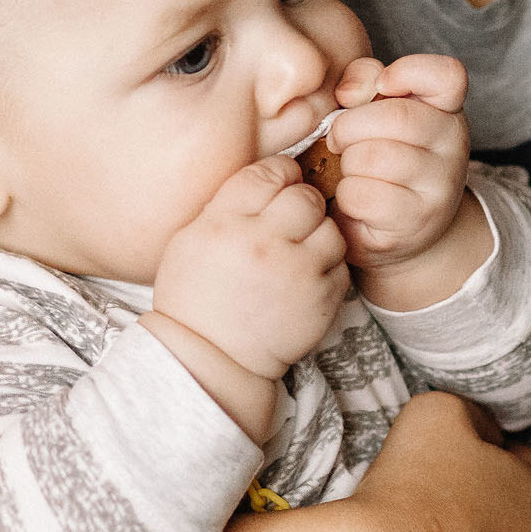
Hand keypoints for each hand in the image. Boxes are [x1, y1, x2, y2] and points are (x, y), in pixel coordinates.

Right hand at [152, 155, 349, 378]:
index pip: (267, 173)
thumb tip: (262, 180)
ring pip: (330, 229)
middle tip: (292, 219)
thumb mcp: (189, 240)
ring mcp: (297, 272)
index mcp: (225, 222)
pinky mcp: (322, 299)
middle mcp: (264, 242)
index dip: (279, 173)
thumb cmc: (194, 299)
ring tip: (301, 251)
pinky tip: (307, 277)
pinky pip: (341, 265)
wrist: (211, 358)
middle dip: (301, 202)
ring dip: (319, 234)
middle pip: (304, 197)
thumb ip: (225, 205)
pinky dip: (328, 267)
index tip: (280, 183)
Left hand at [328, 55, 490, 308]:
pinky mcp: (417, 219)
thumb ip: (363, 82)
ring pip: (373, 157)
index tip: (381, 87)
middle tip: (338, 140)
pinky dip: (346, 195)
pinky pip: (363, 195)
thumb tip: (349, 93)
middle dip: (349, 127)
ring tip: (353, 171)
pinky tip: (357, 198)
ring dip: (347, 163)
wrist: (400, 226)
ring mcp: (440, 184)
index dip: (408, 72)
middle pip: (395, 117)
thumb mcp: (374, 111)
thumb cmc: (380, 157)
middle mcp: (453, 143)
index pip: (448, 75)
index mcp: (446, 108)